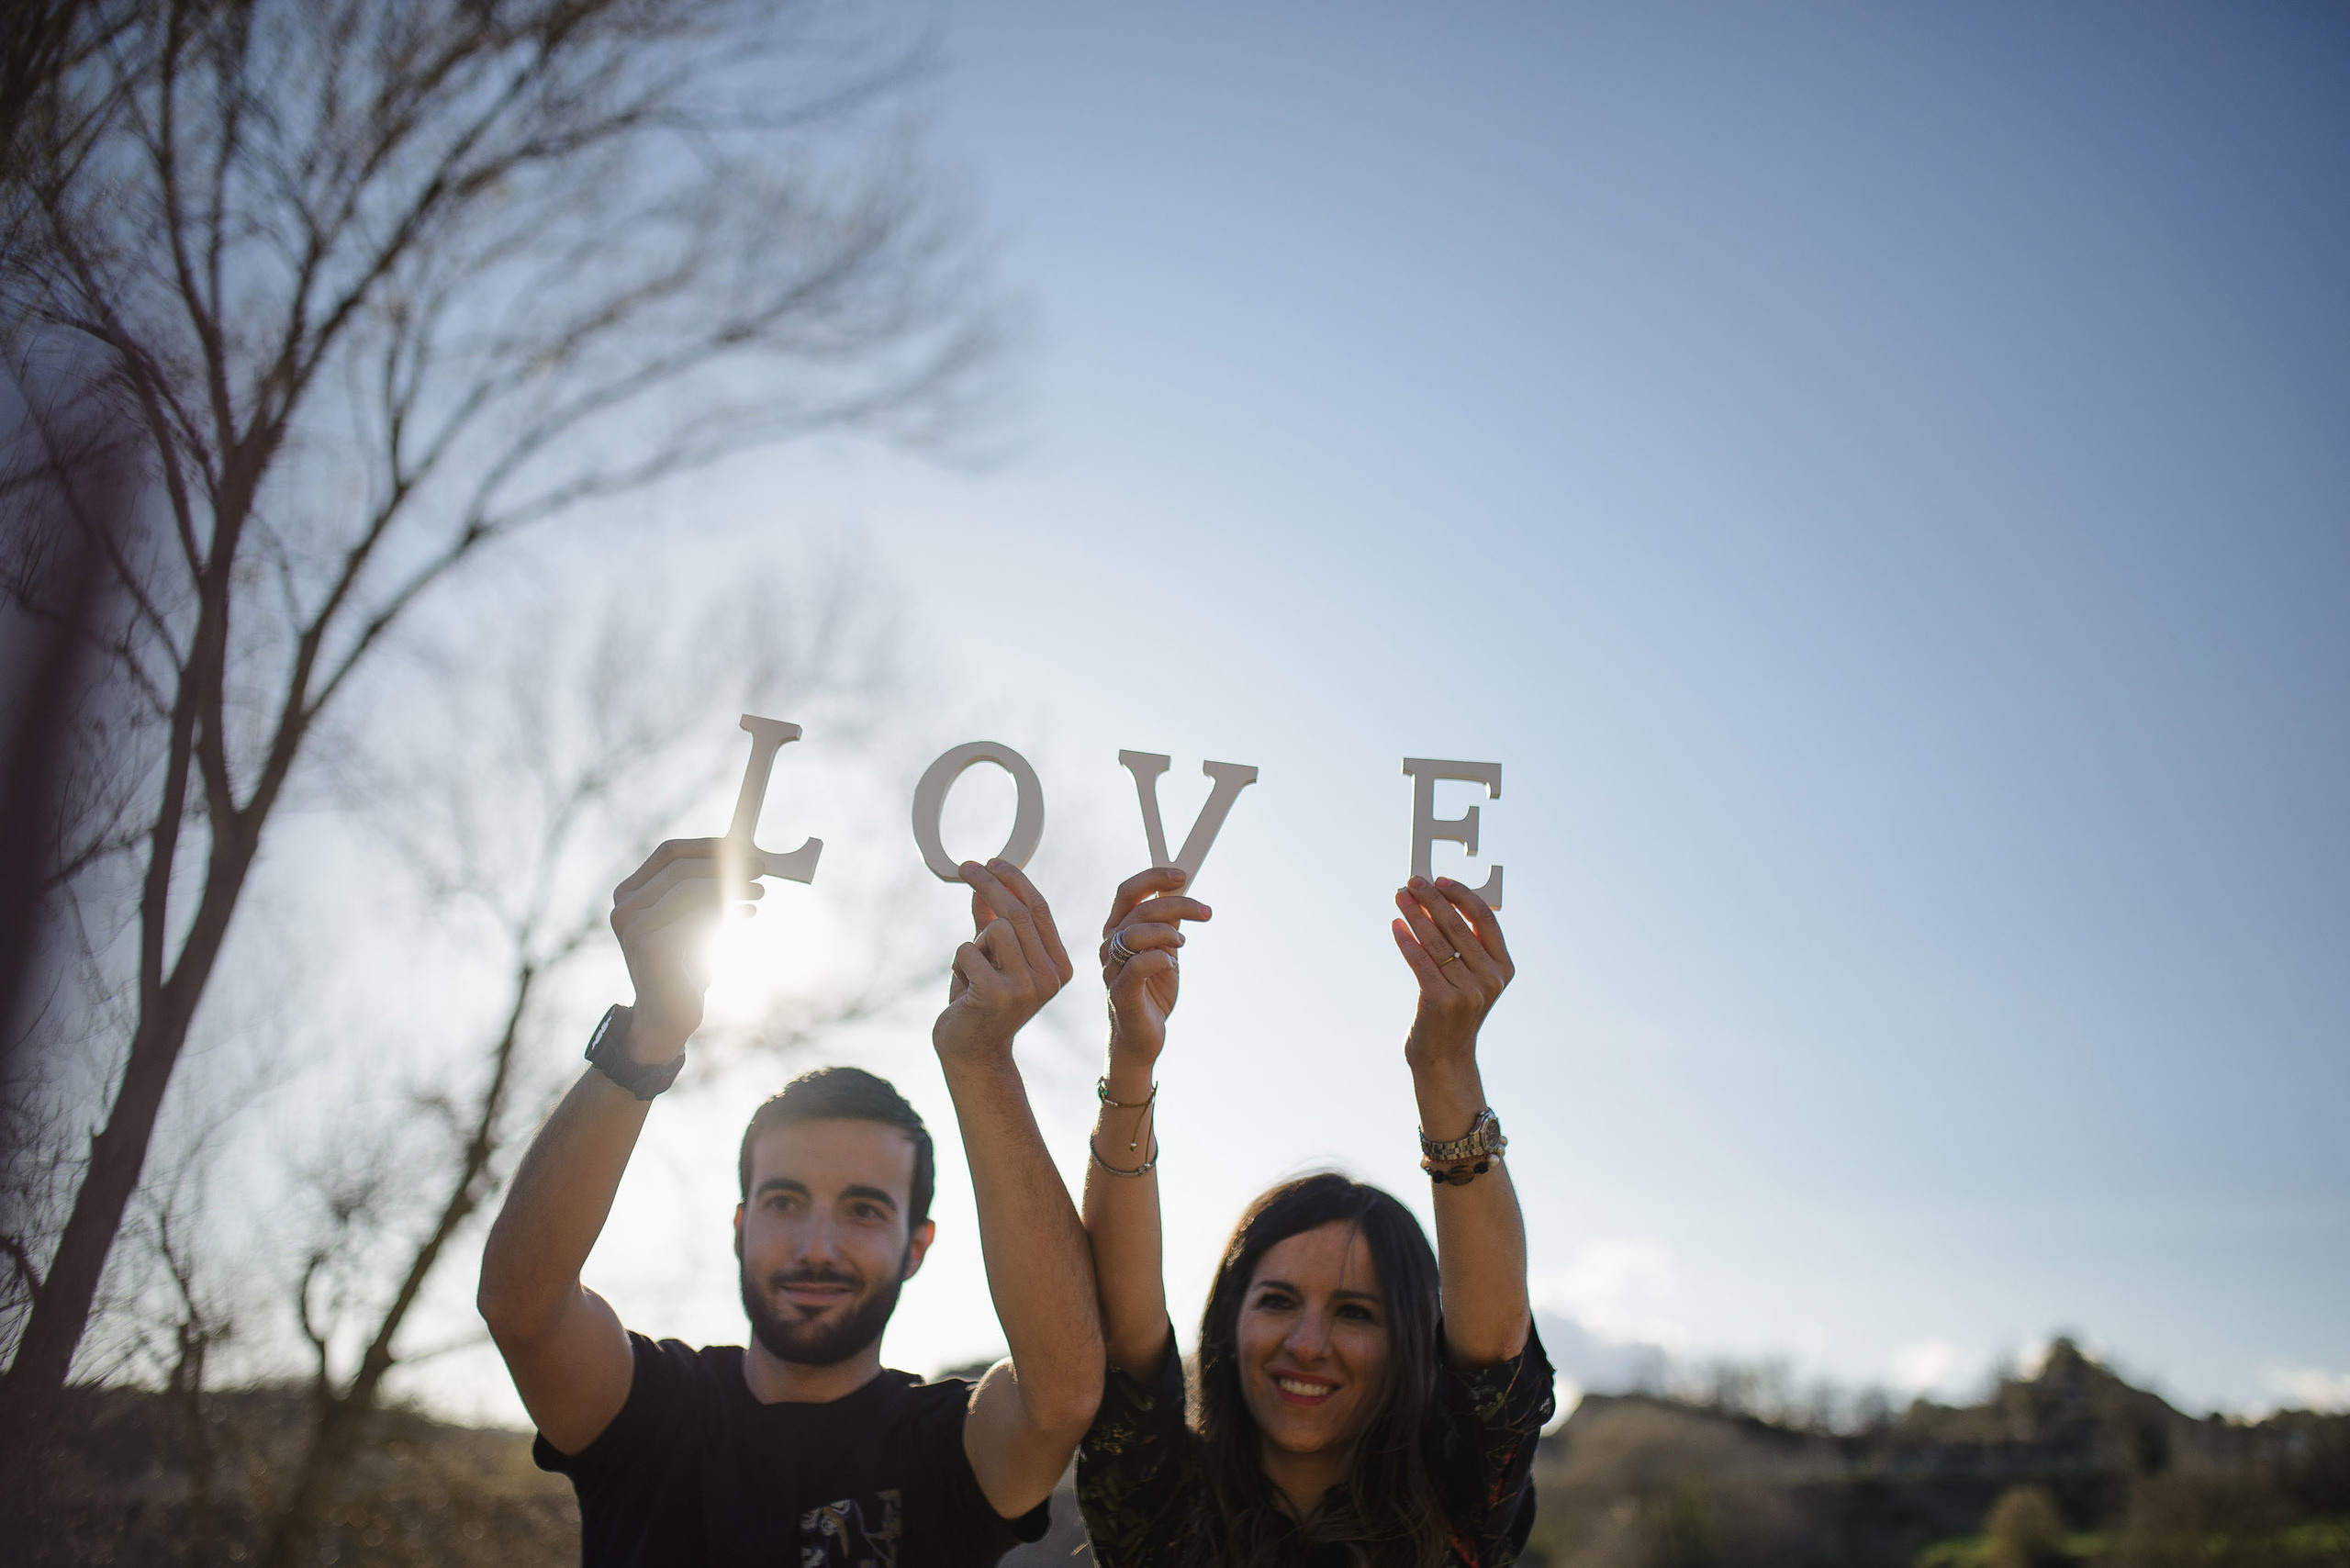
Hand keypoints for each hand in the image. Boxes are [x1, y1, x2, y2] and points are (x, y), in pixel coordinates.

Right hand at [610, 838, 758, 1059]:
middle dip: (723, 862)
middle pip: (678, 865)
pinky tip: (749, 913)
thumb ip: (709, 893)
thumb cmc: (687, 969)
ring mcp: (630, 923)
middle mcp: (624, 906)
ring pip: (686, 885)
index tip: (742, 847)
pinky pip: (690, 910)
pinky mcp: (644, 941)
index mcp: (632, 895)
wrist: (670, 1018)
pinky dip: (724, 907)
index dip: (707, 846)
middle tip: (759, 867)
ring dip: (730, 884)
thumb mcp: (700, 923)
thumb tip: (742, 859)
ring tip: (759, 892)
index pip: (669, 853)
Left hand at [935, 859, 1075, 1064]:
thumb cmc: (982, 1003)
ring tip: (971, 972)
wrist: (972, 1054)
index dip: (1014, 879)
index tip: (991, 860)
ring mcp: (1026, 988)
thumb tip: (985, 882)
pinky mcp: (997, 995)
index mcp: (1059, 966)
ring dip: (972, 944)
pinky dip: (958, 963)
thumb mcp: (993, 958)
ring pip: (993, 930)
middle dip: (989, 883)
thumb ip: (992, 921)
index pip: (1039, 909)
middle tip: (965, 867)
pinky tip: (964, 989)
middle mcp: (1051, 977)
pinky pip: (968, 951)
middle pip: (1017, 912)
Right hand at [1099, 866, 1209, 1063]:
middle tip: (1204, 912)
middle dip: (1177, 904)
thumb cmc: (1151, 993)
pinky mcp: (1120, 993)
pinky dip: (1160, 958)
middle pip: (1139, 909)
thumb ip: (1168, 925)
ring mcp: (1111, 970)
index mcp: (1117, 931)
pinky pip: (1137, 965)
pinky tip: (1171, 964)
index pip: (1127, 892)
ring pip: (1135, 933)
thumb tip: (1182, 894)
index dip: (1153, 878)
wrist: (1142, 1039)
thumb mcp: (1165, 951)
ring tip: (1182, 945)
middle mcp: (1109, 946)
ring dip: (1167, 932)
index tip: (1183, 874)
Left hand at [1391, 876, 1513, 1068]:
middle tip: (1412, 881)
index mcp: (1503, 968)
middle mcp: (1490, 979)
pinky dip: (1406, 939)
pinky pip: (1420, 961)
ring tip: (1399, 897)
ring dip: (1414, 914)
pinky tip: (1396, 925)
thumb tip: (1436, 900)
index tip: (1440, 879)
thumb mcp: (1471, 978)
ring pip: (1436, 941)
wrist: (1445, 1057)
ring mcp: (1468, 992)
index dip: (1462, 895)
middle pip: (1457, 925)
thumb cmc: (1454, 1010)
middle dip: (1432, 899)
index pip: (1485, 919)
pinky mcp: (1442, 1002)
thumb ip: (1464, 945)